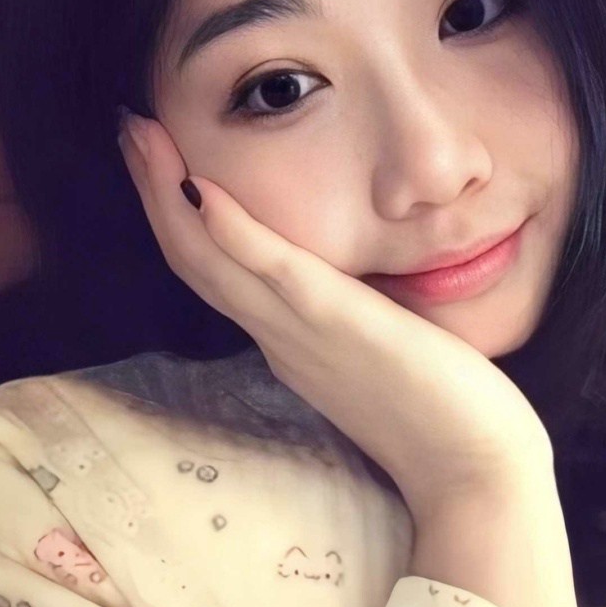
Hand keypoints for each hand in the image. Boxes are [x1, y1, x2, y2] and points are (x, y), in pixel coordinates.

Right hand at [117, 114, 551, 522]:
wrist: (476, 476)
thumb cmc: (445, 416)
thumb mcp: (382, 352)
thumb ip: (353, 318)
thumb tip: (354, 283)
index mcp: (291, 341)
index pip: (217, 272)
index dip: (178, 217)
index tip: (160, 160)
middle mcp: (282, 337)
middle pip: (195, 260)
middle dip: (155, 192)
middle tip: (129, 130)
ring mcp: (303, 335)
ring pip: (212, 263)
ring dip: (168, 197)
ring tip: (140, 137)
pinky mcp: (339, 327)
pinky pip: (273, 274)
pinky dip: (234, 232)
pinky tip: (201, 188)